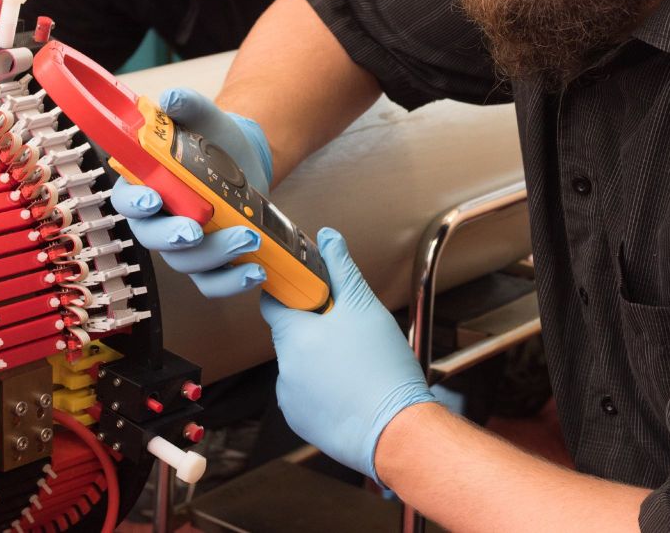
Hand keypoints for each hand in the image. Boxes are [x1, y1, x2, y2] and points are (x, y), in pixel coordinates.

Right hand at [107, 88, 274, 297]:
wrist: (245, 155)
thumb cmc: (212, 137)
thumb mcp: (202, 115)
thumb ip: (185, 105)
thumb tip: (171, 98)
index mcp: (145, 184)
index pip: (126, 200)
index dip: (135, 205)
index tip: (154, 201)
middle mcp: (158, 219)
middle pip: (153, 239)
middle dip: (174, 238)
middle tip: (197, 230)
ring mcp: (184, 245)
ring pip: (187, 263)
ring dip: (215, 256)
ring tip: (248, 239)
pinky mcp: (211, 261)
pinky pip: (213, 282)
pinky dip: (233, 282)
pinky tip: (256, 270)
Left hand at [260, 227, 435, 481]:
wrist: (396, 430)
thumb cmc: (383, 369)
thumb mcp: (365, 309)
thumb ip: (341, 271)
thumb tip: (327, 238)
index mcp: (293, 335)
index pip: (273, 302)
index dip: (292, 293)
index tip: (312, 295)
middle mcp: (283, 366)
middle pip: (291, 336)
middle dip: (314, 332)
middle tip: (348, 335)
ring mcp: (288, 397)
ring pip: (299, 366)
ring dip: (318, 362)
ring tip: (354, 367)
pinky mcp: (299, 420)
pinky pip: (305, 395)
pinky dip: (321, 390)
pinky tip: (349, 391)